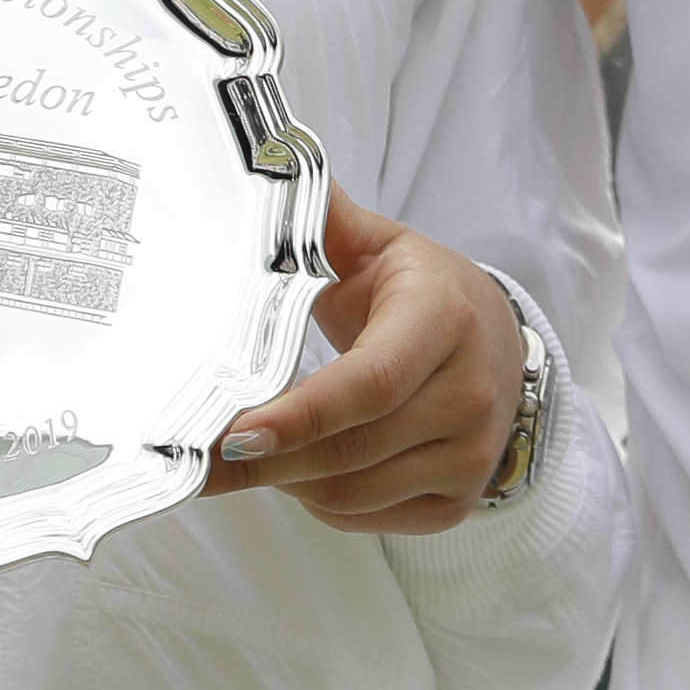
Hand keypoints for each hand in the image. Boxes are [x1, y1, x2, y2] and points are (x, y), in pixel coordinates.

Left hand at [201, 186, 525, 534]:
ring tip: (247, 453)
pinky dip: (319, 502)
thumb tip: (262, 169)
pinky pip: (366, 520)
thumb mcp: (376, 245)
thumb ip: (318, 220)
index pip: (371, 382)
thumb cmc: (419, 290)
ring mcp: (470, 455)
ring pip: (352, 494)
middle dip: (266, 460)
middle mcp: (470, 392)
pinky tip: (298, 467)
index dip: (299, 415)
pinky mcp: (459, 499)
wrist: (493, 338)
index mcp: (444, 318)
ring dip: (286, 481)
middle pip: (351, 450)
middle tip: (196, 458)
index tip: (231, 433)